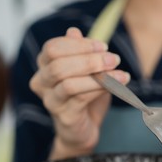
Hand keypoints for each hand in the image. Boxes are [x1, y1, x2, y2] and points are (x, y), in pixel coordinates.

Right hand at [30, 27, 129, 159]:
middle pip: (58, 64)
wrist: (83, 129)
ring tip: (120, 74)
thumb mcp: (85, 71)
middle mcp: (41, 82)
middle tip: (114, 59)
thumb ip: (80, 53)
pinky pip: (81, 98)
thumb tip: (73, 32)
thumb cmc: (84, 96)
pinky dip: (101, 89)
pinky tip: (118, 85)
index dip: (79, 45)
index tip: (103, 46)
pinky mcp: (64, 115)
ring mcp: (50, 100)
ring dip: (98, 75)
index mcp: (44, 66)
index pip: (53, 48)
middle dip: (89, 59)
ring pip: (69, 83)